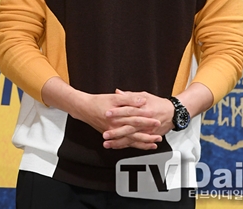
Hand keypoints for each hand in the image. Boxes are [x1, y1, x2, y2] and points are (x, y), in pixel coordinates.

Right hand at [41, 78, 161, 149]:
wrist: (84, 108)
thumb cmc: (98, 102)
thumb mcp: (115, 97)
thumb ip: (129, 98)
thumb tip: (141, 101)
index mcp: (117, 116)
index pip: (135, 119)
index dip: (147, 120)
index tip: (157, 121)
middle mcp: (115, 126)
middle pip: (134, 132)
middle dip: (147, 135)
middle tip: (158, 137)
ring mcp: (113, 132)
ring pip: (129, 140)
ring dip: (142, 142)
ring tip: (153, 144)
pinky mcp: (111, 135)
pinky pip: (123, 142)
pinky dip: (132, 144)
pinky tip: (140, 146)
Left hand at [102, 90, 174, 148]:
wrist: (173, 113)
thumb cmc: (159, 103)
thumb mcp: (145, 95)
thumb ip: (130, 96)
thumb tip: (118, 92)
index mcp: (144, 108)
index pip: (129, 110)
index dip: (117, 112)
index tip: (107, 113)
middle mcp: (146, 120)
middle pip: (129, 126)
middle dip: (116, 131)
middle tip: (105, 134)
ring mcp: (148, 130)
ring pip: (132, 137)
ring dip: (119, 141)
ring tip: (108, 143)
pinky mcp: (149, 136)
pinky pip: (137, 142)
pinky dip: (128, 145)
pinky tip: (119, 147)